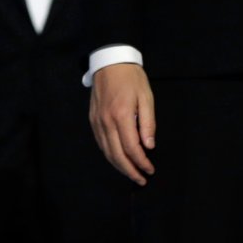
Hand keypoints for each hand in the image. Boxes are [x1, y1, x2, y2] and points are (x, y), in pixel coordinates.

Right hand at [90, 63, 155, 183]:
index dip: (141, 162)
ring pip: (107, 152)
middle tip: (141, 179)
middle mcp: (106, 122)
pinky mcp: (93, 122)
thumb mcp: (147, 97)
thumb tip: (149, 145)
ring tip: (132, 173)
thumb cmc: (132, 78)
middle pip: (117, 155)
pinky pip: (101, 144)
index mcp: (122, 116)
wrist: (110, 63)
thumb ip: (148, 122)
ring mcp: (97, 123)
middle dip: (130, 170)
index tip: (150, 169)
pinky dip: (110, 155)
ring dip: (119, 166)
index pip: (131, 148)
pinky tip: (119, 159)